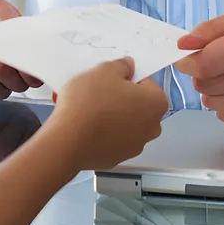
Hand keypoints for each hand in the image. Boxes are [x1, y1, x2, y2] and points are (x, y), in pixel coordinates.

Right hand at [49, 58, 167, 169]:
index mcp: (155, 104)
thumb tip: (128, 67)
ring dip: (111, 114)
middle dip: (120, 97)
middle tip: (99, 91)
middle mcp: (151, 128)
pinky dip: (102, 131)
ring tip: (87, 107)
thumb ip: (121, 66)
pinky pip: (112, 138)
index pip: (147, 84)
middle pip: (137, 105)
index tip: (112, 78)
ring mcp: (134, 147)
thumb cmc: (91, 103)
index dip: (128, 78)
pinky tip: (85, 123)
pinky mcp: (116, 158)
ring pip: (123, 122)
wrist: (68, 139)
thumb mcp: (105, 71)